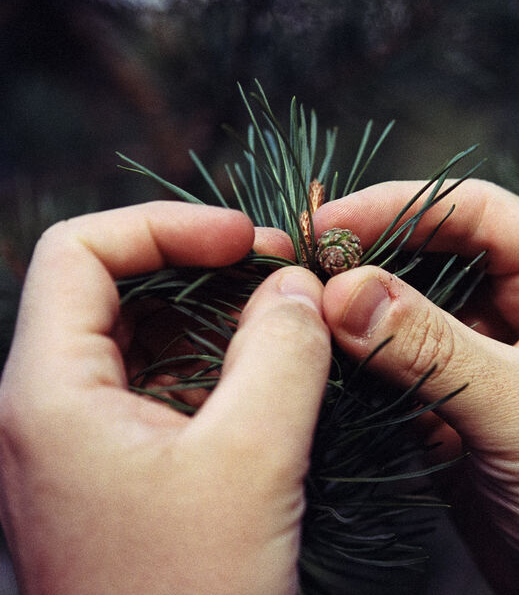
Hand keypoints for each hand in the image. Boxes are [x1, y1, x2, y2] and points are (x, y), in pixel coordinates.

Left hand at [0, 202, 329, 594]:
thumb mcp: (250, 463)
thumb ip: (282, 353)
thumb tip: (295, 288)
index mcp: (51, 392)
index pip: (83, 251)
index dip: (166, 226)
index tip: (244, 238)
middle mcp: (57, 406)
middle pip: (121, 286)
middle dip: (205, 266)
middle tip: (281, 270)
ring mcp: (92, 436)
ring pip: (153, 334)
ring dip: (223, 314)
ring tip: (289, 316)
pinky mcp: (132, 461)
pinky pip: (174, 381)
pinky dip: (227, 360)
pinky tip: (276, 370)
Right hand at [314, 180, 518, 594]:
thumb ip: (432, 349)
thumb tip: (344, 292)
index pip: (470, 209)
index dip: (395, 207)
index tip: (329, 227)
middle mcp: (516, 295)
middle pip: (427, 245)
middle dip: (365, 252)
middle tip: (301, 264)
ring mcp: (476, 339)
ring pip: (401, 296)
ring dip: (352, 301)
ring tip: (299, 306)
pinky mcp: (444, 382)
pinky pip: (389, 348)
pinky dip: (353, 348)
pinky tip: (319, 350)